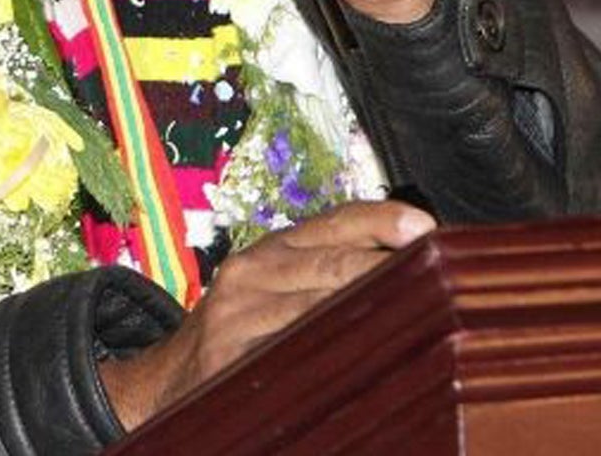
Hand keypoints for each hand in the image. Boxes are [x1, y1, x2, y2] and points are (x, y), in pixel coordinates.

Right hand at [97, 201, 435, 430]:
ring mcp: (239, 312)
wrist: (164, 381)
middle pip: (333, 261)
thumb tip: (404, 266)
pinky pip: (292, 349)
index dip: (381, 219)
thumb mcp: (271, 289)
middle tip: (436, 278)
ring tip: (415, 313)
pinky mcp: (229, 353)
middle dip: (387, 269)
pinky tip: (362, 355)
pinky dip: (330, 350)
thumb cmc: (236, 335)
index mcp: (270, 249)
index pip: (334, 221)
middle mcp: (253, 270)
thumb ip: (324, 273)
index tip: (424, 225)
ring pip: (319, 304)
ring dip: (369, 310)